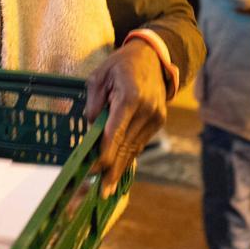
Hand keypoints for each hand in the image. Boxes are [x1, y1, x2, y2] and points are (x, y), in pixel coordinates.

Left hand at [83, 39, 167, 197]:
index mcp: (130, 96)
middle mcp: (146, 109)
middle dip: (112, 169)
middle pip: (125, 145)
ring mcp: (156, 117)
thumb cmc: (121, 65)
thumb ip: (94, 102)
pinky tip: (119, 170)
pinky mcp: (159, 121)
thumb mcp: (99, 76)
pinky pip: (140, 142)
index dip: (104, 153)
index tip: (94, 169)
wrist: (153, 57)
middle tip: (102, 191)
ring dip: (120, 167)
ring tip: (108, 187)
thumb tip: (90, 127)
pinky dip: (129, 156)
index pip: (115, 132)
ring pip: (134, 148)